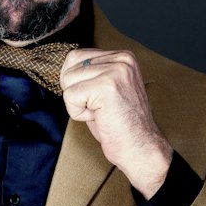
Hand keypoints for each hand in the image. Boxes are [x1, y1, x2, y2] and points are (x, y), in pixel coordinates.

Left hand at [60, 47, 172, 197]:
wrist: (139, 148)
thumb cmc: (120, 125)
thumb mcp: (105, 90)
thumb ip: (91, 73)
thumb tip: (65, 68)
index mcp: (123, 57)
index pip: (75, 57)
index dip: (76, 83)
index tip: (96, 99)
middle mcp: (122, 59)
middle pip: (69, 68)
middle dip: (75, 93)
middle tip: (99, 108)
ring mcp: (116, 70)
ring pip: (68, 81)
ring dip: (77, 104)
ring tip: (100, 112)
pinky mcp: (107, 86)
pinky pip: (70, 96)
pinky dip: (78, 113)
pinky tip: (99, 117)